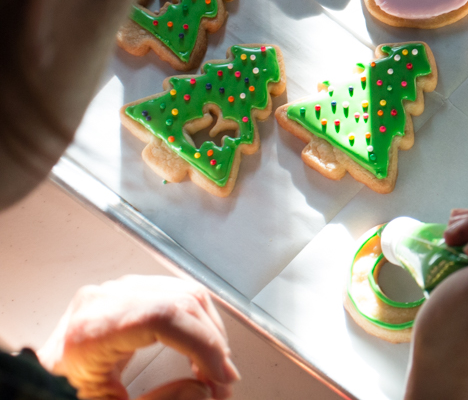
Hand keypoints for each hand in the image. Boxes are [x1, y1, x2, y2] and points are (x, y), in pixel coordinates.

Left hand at [36, 275, 238, 399]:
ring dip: (208, 332)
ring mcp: (114, 293)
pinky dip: (194, 323)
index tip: (219, 376)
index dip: (204, 345)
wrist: (31, 390)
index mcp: (92, 328)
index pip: (167, 316)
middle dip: (212, 344)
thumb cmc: (55, 395)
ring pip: (184, 295)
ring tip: (213, 369)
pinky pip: (173, 296)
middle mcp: (104, 300)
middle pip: (182, 303)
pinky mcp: (123, 296)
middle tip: (222, 382)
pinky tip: (198, 351)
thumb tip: (202, 389)